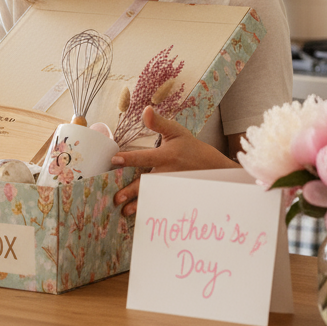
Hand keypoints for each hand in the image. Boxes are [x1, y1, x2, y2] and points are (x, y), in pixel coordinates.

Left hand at [110, 107, 239, 216]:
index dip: (128, 158)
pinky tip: (137, 215)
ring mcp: (170, 187)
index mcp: (166, 156)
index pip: (144, 157)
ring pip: (151, 196)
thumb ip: (158, 122)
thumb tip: (146, 109)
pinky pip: (159, 203)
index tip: (114, 160)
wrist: (212, 167)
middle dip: (131, 191)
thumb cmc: (189, 147)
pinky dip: (148, 209)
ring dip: (138, 205)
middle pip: (146, 182)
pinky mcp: (173, 195)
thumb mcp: (176, 131)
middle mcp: (167, 173)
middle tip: (116, 198)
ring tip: (124, 212)